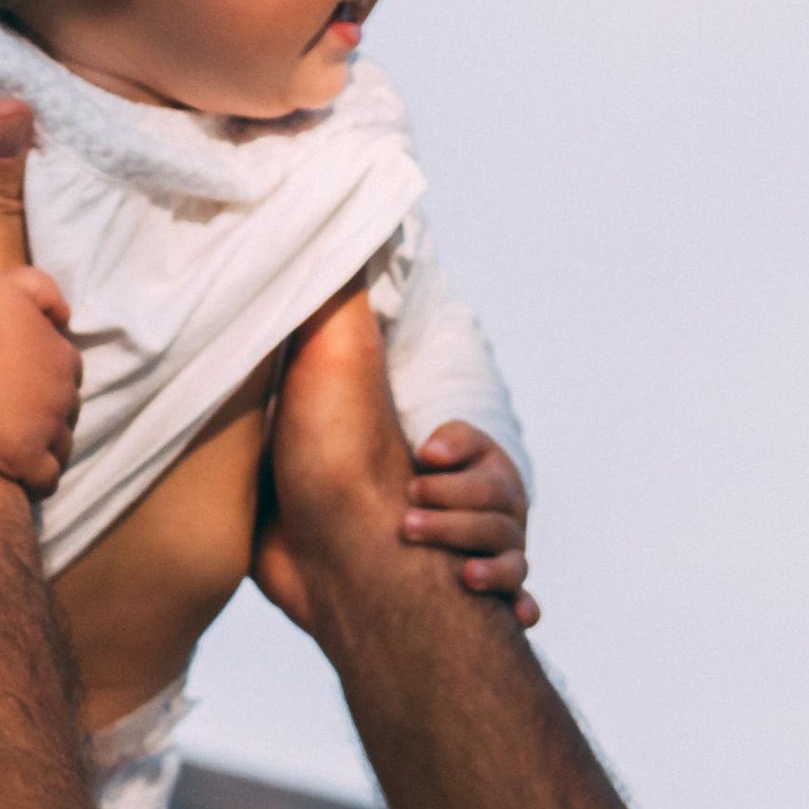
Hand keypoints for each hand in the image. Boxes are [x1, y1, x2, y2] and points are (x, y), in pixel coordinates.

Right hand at [0, 102, 78, 492]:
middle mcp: (54, 356)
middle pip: (46, 355)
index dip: (14, 302)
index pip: (38, 295)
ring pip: (48, 410)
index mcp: (28, 302)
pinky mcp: (38, 464)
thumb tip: (16, 104)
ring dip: (20, 414)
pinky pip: (42, 464)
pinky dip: (21, 462)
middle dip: (16, 364)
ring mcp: (50, 413)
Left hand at [255, 289, 534, 640]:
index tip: (427, 454)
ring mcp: (457, 545)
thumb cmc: (312, 458)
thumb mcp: (324, 359)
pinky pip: (511, 592)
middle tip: (411, 512)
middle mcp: (452, 495)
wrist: (297, 556)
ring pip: (511, 544)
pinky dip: (508, 592)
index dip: (464, 449)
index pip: (484, 443)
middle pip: (507, 495)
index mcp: (434, 449)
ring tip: (419, 547)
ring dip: (477, 547)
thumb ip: (340, 296)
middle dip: (466, 505)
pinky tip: (482, 592)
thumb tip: (352, 214)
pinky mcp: (450, 594)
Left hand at [403, 422, 536, 627]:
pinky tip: (520, 621)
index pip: (485, 490)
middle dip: (451, 527)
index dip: (449, 490)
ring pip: (512, 567)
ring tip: (466, 576)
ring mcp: (511, 557)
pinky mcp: (507, 587)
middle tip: (408, 526)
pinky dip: (525, 610)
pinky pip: (523, 601)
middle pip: (493, 529)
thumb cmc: (450, 468)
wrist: (460, 496)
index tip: (411, 489)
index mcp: (502, 486)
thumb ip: (450, 441)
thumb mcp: (456, 443)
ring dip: (491, 572)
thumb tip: (432, 456)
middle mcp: (511, 524)